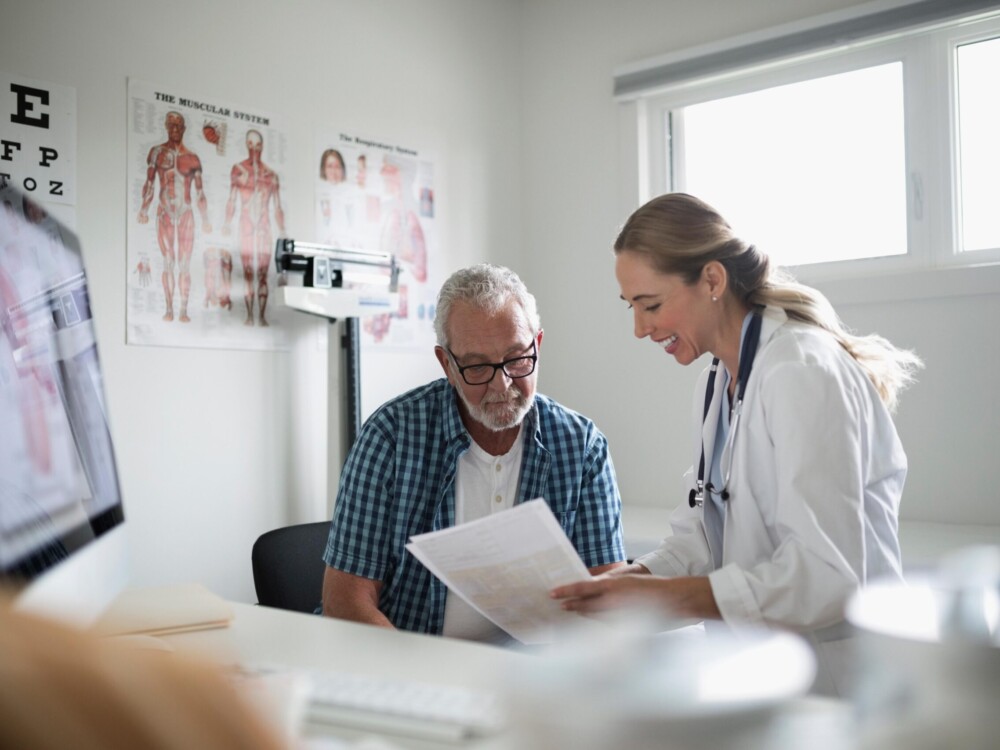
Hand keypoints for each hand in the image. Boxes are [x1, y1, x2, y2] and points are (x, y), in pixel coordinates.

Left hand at [551, 574, 719, 620]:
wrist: (675, 601)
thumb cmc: (653, 587)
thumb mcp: (628, 579)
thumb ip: (609, 583)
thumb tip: (594, 583)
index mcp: (612, 586)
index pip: (582, 588)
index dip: (565, 591)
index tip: (552, 593)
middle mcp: (612, 601)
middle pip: (584, 606)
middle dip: (571, 606)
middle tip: (559, 606)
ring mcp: (618, 616)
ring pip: (593, 617)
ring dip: (583, 615)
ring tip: (572, 612)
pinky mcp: (625, 628)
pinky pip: (606, 626)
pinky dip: (598, 623)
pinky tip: (595, 622)